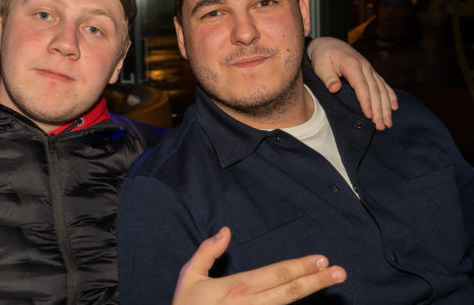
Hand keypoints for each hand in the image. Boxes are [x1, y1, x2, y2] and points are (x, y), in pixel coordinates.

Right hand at [172, 227, 345, 304]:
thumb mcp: (189, 275)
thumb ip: (207, 251)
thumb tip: (226, 231)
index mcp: (237, 287)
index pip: (276, 274)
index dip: (300, 267)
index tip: (321, 259)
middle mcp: (251, 304)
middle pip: (289, 291)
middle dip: (316, 280)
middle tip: (340, 271)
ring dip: (311, 292)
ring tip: (332, 281)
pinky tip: (307, 301)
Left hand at [308, 37, 397, 129]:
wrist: (328, 44)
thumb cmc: (322, 57)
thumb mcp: (320, 65)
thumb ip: (327, 77)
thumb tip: (334, 88)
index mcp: (352, 64)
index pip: (361, 86)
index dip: (366, 101)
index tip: (369, 116)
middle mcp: (364, 66)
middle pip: (375, 90)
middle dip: (379, 109)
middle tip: (381, 126)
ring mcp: (369, 69)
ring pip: (381, 89)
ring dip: (386, 107)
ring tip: (388, 123)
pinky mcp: (371, 72)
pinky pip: (383, 84)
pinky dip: (390, 96)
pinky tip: (394, 107)